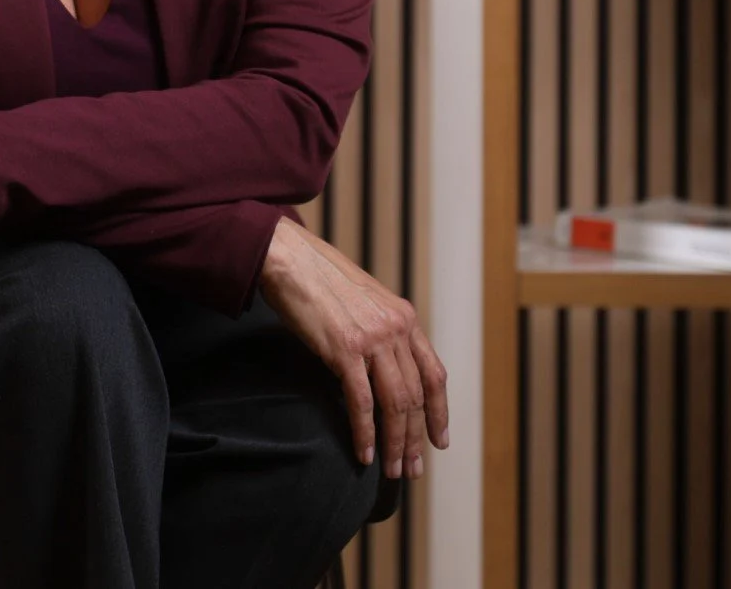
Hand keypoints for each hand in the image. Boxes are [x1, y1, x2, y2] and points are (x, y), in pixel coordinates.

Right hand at [258, 217, 448, 480]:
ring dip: (395, 443)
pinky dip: (365, 432)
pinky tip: (364, 452)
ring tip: (392, 469)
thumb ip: (381, 332)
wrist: (291, 259)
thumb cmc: (321, 280)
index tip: (439, 440)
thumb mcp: (365, 302)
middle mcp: (395, 329)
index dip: (439, 411)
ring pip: (395, 404)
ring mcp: (372, 339)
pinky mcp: (344, 349)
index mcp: (404, 317)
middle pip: (415, 396)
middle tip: (412, 469)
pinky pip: (362, 401)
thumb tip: (384, 369)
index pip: (434, 374)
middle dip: (416, 438)